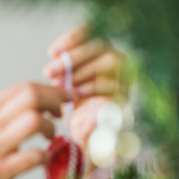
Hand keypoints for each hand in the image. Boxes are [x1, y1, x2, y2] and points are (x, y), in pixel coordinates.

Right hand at [0, 82, 72, 178]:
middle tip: (65, 112)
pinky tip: (43, 159)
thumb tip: (35, 105)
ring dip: (51, 129)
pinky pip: (34, 156)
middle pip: (31, 97)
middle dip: (56, 101)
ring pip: (34, 121)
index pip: (22, 88)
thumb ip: (0, 118)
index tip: (66, 97)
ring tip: (51, 137)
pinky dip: (45, 156)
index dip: (51, 90)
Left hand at [43, 24, 125, 168]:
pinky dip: (96, 86)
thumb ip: (61, 71)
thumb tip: (55, 53)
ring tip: (60, 84)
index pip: (93, 33)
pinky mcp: (129, 97)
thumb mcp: (59, 89)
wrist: (79, 145)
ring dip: (82, 70)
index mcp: (99, 57)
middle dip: (72, 57)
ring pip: (111, 60)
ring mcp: (125, 80)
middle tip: (48, 71)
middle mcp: (116, 65)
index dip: (74, 38)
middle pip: (100, 45)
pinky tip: (77, 94)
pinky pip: (118, 83)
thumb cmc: (67, 112)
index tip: (52, 51)